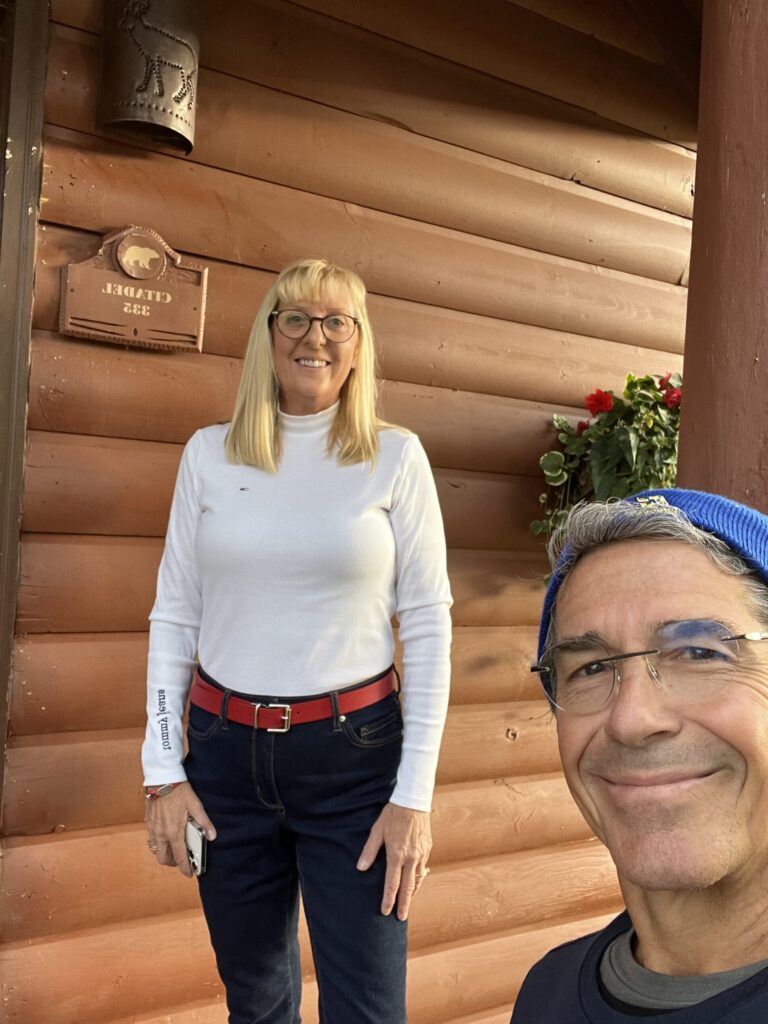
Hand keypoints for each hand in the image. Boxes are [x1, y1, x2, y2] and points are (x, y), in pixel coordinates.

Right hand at [144, 781, 215, 877]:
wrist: (161, 779)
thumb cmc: (179, 790)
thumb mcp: (195, 805)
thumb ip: (204, 822)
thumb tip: (212, 836)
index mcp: (174, 832)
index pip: (179, 857)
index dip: (184, 868)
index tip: (188, 873)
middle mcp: (161, 834)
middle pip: (163, 859)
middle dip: (172, 863)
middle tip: (181, 859)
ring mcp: (152, 829)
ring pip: (155, 850)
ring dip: (164, 853)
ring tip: (173, 848)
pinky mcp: (148, 822)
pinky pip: (151, 839)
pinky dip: (158, 842)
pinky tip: (165, 835)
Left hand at [356, 802, 431, 919]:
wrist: (413, 801)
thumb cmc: (393, 814)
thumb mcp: (377, 830)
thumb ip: (370, 850)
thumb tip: (361, 868)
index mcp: (397, 854)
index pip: (392, 883)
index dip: (389, 899)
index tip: (386, 912)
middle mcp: (411, 857)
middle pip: (408, 887)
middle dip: (404, 904)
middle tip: (401, 918)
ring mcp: (421, 854)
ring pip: (418, 879)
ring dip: (413, 893)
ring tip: (408, 904)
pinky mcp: (427, 848)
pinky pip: (423, 869)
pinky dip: (419, 879)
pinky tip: (416, 882)